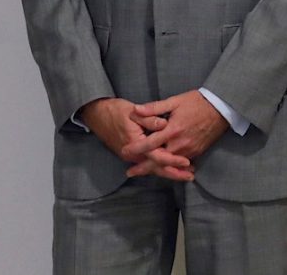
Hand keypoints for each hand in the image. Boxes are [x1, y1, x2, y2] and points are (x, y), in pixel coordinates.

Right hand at [79, 97, 193, 181]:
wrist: (96, 114)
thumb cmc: (115, 110)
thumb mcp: (133, 112)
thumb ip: (149, 119)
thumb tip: (164, 125)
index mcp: (135, 144)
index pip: (157, 156)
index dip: (172, 160)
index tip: (186, 162)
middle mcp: (133, 154)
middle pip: (156, 167)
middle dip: (174, 173)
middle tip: (190, 176)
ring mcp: (131, 156)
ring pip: (152, 167)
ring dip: (169, 171)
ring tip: (185, 174)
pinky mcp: (131, 154)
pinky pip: (148, 163)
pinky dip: (160, 166)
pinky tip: (170, 167)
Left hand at [121, 91, 228, 172]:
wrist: (221, 108)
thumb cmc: (197, 102)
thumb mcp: (175, 101)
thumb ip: (155, 108)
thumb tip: (136, 110)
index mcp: (173, 130)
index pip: (151, 143)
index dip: (137, 148)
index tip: (125, 151)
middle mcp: (180, 144)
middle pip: (158, 160)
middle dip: (143, 167)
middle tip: (130, 172)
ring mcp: (189, 150)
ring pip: (169, 164)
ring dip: (156, 169)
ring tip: (143, 171)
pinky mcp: (197, 152)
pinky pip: (180, 163)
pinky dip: (170, 167)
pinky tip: (163, 169)